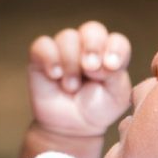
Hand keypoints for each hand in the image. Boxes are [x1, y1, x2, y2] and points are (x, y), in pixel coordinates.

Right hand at [28, 21, 131, 136]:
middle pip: (92, 29)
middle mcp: (87, 47)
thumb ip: (115, 76)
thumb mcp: (116, 97)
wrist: (70, 128)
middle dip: (93, 46)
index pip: (117, 41)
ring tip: (71, 87)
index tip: (111, 67)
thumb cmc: (96, 109)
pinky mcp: (41, 56)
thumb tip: (99, 63)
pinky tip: (55, 75)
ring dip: (71, 62)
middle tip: (90, 67)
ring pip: (67, 37)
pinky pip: (42, 45)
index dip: (116, 50)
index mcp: (109, 54)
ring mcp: (63, 49)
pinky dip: (50, 58)